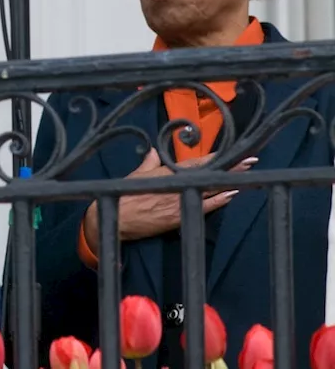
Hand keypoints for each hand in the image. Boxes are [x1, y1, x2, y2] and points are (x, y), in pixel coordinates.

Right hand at [83, 149, 255, 253]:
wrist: (117, 218)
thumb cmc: (125, 194)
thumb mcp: (136, 175)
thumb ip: (149, 162)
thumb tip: (152, 150)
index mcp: (167, 171)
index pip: (198, 162)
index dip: (218, 157)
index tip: (236, 151)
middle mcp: (177, 184)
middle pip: (210, 174)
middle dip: (232, 168)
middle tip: (252, 161)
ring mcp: (180, 200)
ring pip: (211, 189)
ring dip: (231, 182)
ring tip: (249, 175)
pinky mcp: (180, 216)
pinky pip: (204, 207)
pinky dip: (219, 201)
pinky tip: (232, 194)